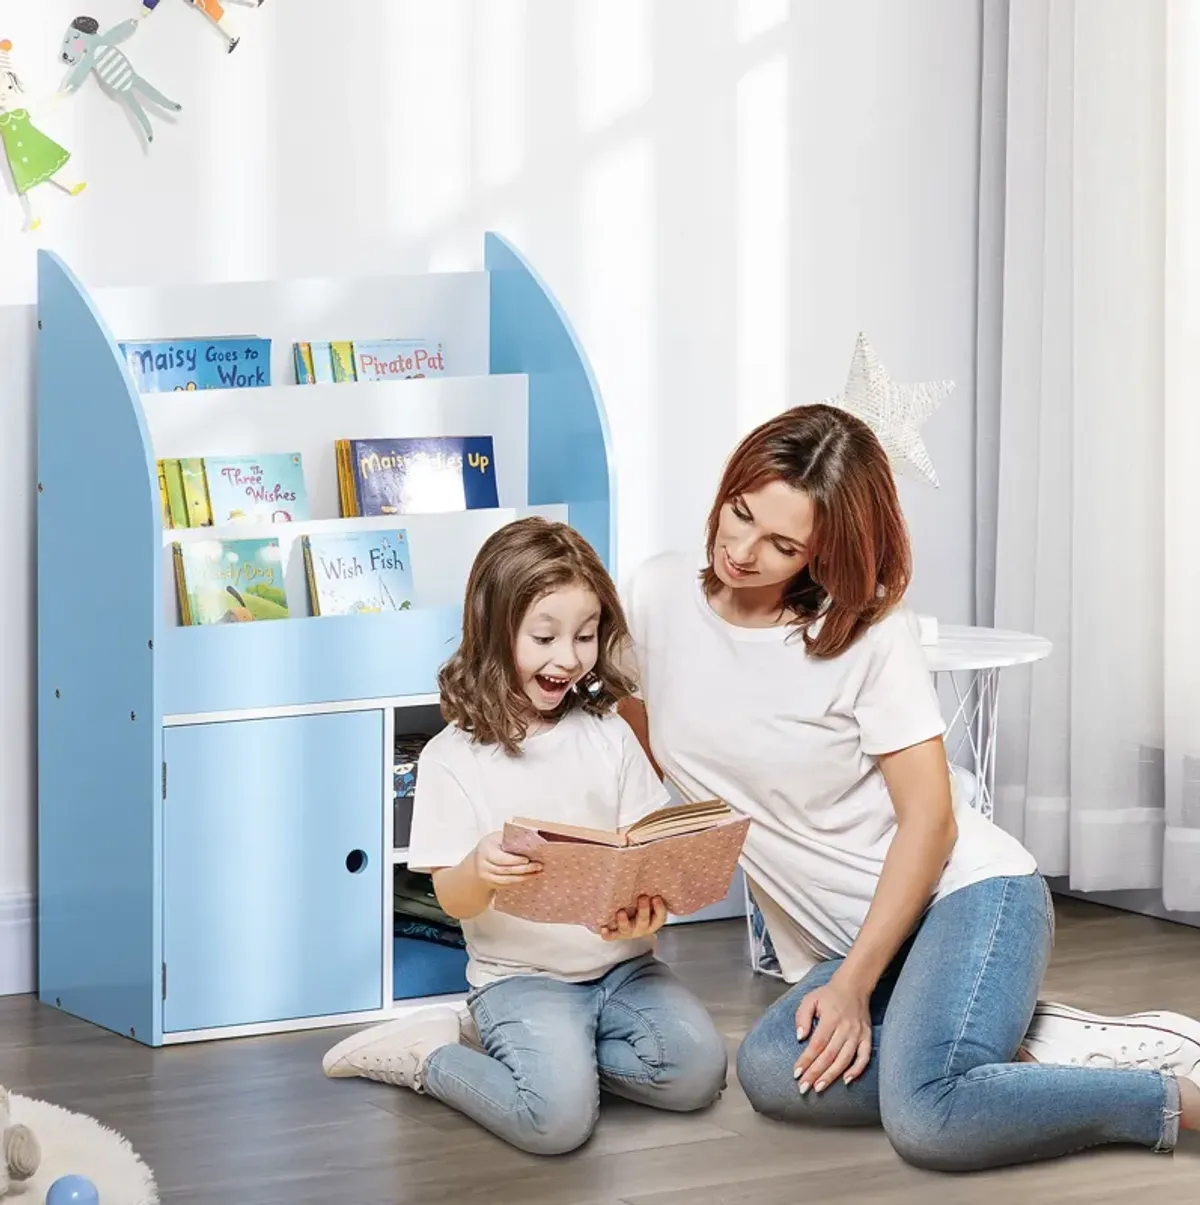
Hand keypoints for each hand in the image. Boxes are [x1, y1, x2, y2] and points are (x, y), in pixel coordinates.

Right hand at [473, 831, 540, 889]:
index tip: (527, 859)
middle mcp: (483, 864)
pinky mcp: (491, 884)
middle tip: (538, 866)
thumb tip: (532, 834)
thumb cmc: (492, 845)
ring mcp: (486, 876)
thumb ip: (510, 838)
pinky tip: (529, 877)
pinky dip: (518, 882)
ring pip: (507, 879)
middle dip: (524, 869)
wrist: (478, 859)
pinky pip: (506, 885)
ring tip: (537, 872)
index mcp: (486, 849)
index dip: (515, 860)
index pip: (501, 858)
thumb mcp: (497, 837)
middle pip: (505, 870)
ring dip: (524, 877)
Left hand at [599, 895, 667, 940]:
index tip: (656, 897)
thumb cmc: (640, 906)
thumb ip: (649, 890)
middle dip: (643, 911)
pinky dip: (607, 933)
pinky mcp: (616, 934)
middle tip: (642, 897)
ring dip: (624, 922)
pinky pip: (611, 936)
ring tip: (621, 912)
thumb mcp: (649, 901)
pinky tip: (603, 927)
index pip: (660, 917)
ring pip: (627, 929)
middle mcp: (642, 928)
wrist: (627, 925)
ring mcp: (628, 932)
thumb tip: (649, 865)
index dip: (659, 909)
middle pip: (644, 922)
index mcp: (652, 921)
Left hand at [793, 975, 872, 1094]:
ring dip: (832, 1076)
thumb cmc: (829, 995)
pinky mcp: (867, 1037)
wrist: (854, 986)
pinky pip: (864, 1057)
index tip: (796, 1073)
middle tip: (804, 1088)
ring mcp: (858, 1034)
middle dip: (815, 1073)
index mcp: (831, 1018)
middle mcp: (846, 1027)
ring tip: (819, 1087)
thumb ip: (802, 1017)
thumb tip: (800, 1037)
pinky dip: (857, 1070)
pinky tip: (846, 1081)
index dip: (806, 1060)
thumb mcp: (810, 999)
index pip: (817, 1044)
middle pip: (829, 1055)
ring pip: (845, 1059)